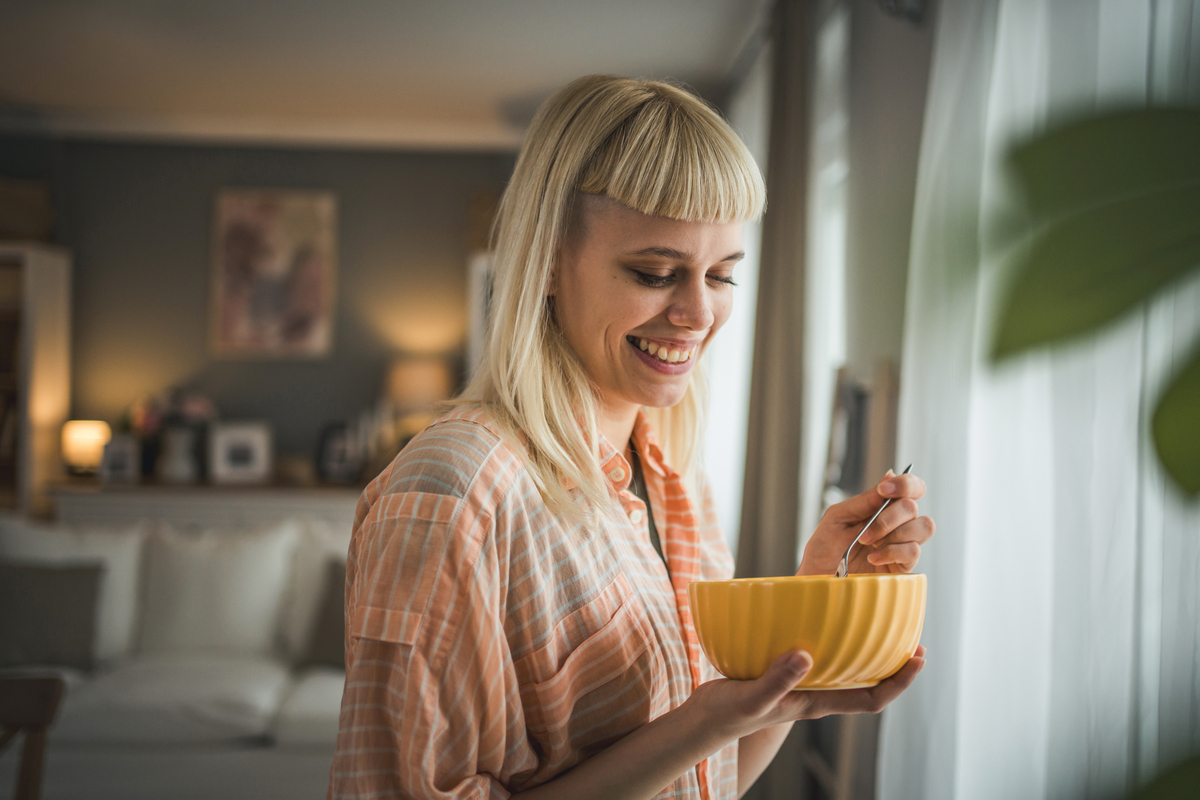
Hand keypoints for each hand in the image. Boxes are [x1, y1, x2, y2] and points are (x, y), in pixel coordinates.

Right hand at [686, 646, 926, 741]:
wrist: (705, 719)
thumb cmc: (729, 714)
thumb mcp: (752, 697)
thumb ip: (777, 679)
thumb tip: (805, 655)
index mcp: (816, 703)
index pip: (872, 699)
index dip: (899, 681)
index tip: (918, 657)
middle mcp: (816, 693)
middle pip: (867, 684)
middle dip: (893, 665)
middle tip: (910, 637)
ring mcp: (802, 684)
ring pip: (846, 670)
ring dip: (866, 652)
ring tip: (878, 625)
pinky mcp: (785, 671)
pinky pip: (820, 656)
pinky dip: (831, 640)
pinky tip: (823, 620)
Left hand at [798, 471, 932, 575]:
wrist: (817, 580)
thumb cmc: (824, 549)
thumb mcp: (837, 518)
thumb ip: (864, 500)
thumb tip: (889, 475)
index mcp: (882, 509)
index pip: (910, 488)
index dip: (905, 483)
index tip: (884, 490)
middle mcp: (897, 525)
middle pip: (913, 506)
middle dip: (888, 517)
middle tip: (865, 534)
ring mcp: (902, 545)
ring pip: (923, 526)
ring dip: (893, 533)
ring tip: (868, 545)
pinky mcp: (905, 567)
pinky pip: (913, 551)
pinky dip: (892, 551)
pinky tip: (873, 558)